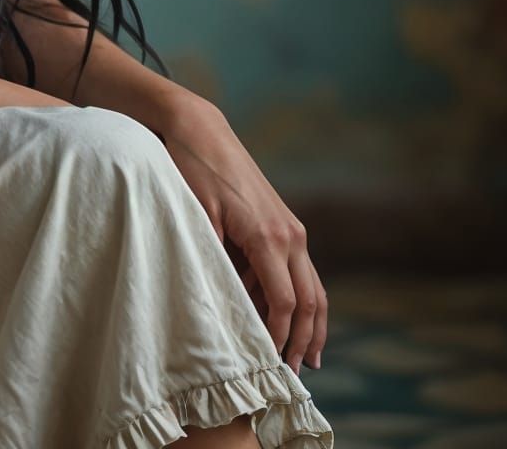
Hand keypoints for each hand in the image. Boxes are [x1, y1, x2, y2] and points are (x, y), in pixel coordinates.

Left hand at [156, 96, 327, 374]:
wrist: (200, 130)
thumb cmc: (193, 170)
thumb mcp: (198, 216)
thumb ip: (216, 260)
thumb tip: (227, 303)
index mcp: (269, 236)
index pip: (283, 302)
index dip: (279, 337)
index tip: (270, 363)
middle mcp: (290, 234)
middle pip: (309, 301)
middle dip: (305, 340)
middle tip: (296, 376)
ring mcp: (291, 227)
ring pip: (313, 287)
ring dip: (311, 324)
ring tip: (306, 358)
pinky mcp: (284, 222)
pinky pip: (299, 270)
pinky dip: (299, 298)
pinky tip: (286, 319)